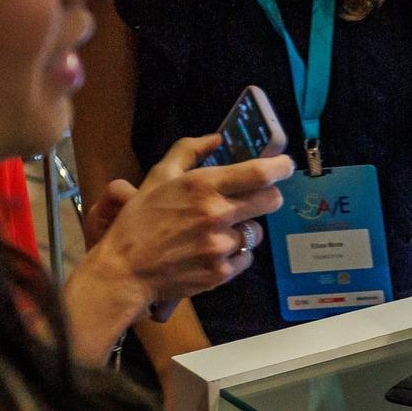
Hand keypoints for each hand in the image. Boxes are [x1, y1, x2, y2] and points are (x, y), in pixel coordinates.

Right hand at [82, 134, 293, 309]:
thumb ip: (188, 151)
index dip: (280, 167)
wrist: (126, 270)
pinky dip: (235, 254)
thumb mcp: (158, 177)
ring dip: (244, 229)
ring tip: (217, 232)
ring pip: (256, 232)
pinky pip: (245, 258)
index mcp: (203, 186)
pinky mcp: (222, 272)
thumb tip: (216, 138)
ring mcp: (221, 245)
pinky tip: (212, 252)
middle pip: (270, 201)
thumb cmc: (139, 221)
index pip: (259, 173)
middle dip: (267, 197)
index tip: (284, 166)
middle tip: (254, 199)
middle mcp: (217, 214)